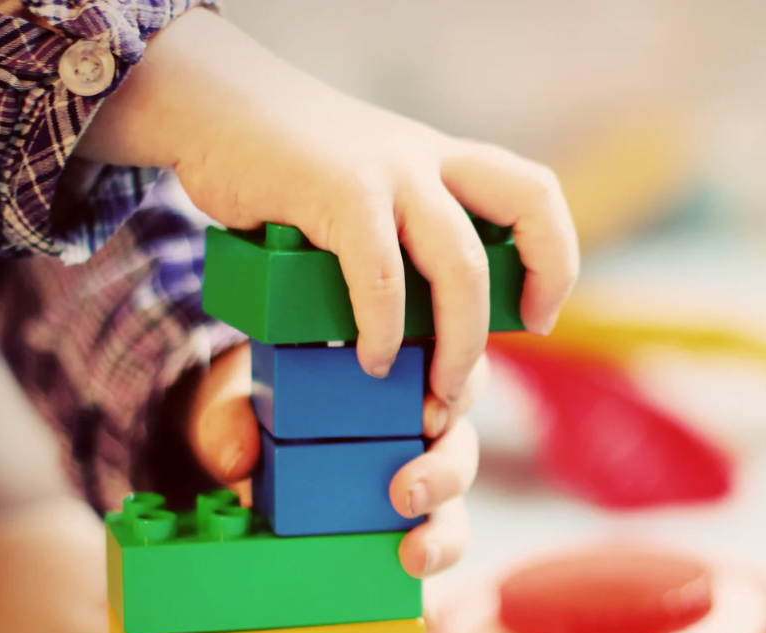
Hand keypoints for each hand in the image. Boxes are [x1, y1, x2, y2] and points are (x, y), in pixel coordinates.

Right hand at [78, 7, 577, 407]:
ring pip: (461, 264)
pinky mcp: (338, 191)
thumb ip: (402, 235)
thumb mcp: (368, 189)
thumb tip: (426, 322)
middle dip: (540, 283)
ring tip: (435, 391)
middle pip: (529, 205)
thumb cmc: (287, 170)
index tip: (539, 314)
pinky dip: (381, 329)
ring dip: (459, 342)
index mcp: (444, 162)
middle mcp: (429, 160)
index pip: (535, 194)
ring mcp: (388, 171)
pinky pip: (381, 275)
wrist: (211, 109)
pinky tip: (369, 359)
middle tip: (514, 345)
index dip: (555, 256)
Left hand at [186, 343, 485, 576]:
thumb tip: (236, 459)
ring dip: (444, 532)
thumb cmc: (261, 411)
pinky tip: (421, 591)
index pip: (452, 376)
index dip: (457, 393)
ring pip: (455, 505)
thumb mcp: (239, 404)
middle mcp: (422, 431)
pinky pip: (433, 547)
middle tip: (407, 492)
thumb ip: (230, 420)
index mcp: (400, 380)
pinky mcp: (408, 528)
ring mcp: (419, 483)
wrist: (247, 454)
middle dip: (445, 472)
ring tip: (415, 554)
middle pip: (460, 446)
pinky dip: (433, 568)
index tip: (428, 416)